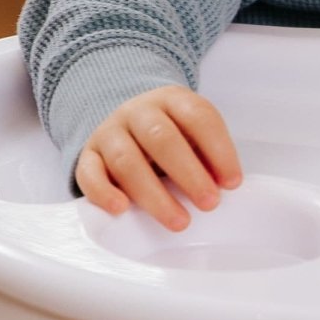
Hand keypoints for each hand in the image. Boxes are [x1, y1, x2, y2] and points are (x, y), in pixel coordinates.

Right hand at [76, 85, 241, 230]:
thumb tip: (223, 183)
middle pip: (162, 139)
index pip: (198, 117)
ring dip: (154, 195)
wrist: (125, 117)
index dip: (219, 150)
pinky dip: (104, 193)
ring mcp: (110, 132)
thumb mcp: (190, 130)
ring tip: (179, 220)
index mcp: (172, 99)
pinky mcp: (87, 155)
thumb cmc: (167, 130)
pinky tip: (122, 210)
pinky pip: (89, 173)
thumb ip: (206, 152)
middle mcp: (139, 111)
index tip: (232, 182)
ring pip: (126, 160)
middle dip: (189, 174)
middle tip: (209, 203)